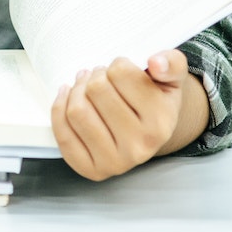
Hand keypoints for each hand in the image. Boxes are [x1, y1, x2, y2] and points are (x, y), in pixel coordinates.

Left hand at [50, 51, 200, 181]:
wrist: (149, 133)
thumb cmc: (156, 99)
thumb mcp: (172, 77)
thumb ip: (171, 63)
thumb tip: (155, 63)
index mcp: (160, 122)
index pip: (120, 72)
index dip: (116, 64)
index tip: (120, 71)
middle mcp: (140, 147)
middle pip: (96, 89)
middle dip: (94, 76)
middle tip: (99, 77)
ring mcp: (115, 162)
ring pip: (76, 110)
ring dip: (76, 90)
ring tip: (85, 86)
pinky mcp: (91, 169)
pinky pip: (63, 133)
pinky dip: (59, 108)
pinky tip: (68, 98)